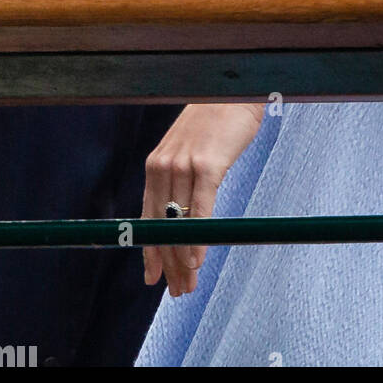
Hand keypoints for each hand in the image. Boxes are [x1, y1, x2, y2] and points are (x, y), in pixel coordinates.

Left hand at [142, 101, 264, 296]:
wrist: (234, 91)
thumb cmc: (216, 121)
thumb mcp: (190, 149)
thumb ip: (182, 177)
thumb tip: (186, 212)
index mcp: (156, 164)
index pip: (148, 217)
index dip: (151, 251)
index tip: (153, 278)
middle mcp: (164, 166)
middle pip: (162, 226)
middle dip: (169, 263)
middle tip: (177, 291)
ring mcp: (184, 165)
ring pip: (180, 223)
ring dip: (184, 259)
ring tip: (188, 284)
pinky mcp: (207, 164)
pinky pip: (200, 209)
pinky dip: (198, 237)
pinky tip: (198, 259)